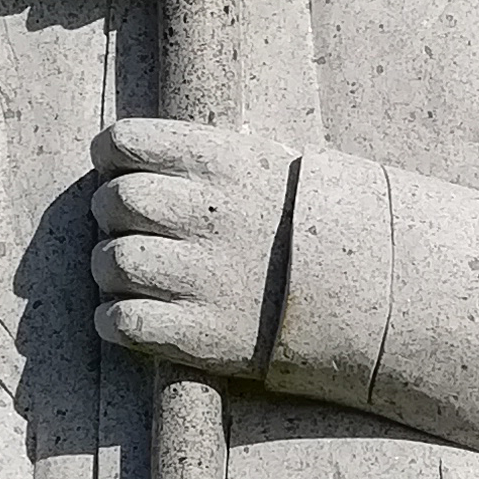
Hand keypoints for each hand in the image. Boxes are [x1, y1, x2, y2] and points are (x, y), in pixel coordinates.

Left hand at [91, 116, 295, 381]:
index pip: (125, 142)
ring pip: (111, 261)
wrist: (369, 293)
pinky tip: (135, 315)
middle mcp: (211, 216)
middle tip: (129, 228)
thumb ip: (201, 157)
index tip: (119, 171)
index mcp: (224, 164)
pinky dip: (114, 320)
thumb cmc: (304, 226)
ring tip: (132, 275)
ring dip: (109, 269)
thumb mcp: (268, 166)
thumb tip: (129, 156)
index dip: (110, 157)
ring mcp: (205, 279)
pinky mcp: (203, 336)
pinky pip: (122, 323)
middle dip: (109, 214)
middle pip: (114, 201)